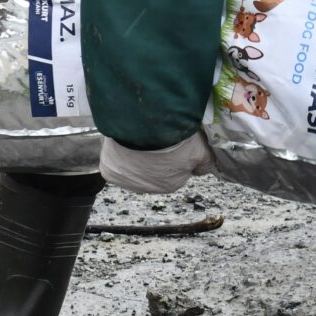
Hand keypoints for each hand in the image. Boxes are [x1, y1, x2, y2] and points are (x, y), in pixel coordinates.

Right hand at [99, 131, 213, 193]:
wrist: (149, 127)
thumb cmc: (178, 136)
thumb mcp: (202, 149)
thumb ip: (205, 163)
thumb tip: (202, 170)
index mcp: (172, 184)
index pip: (174, 171)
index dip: (173, 153)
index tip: (171, 139)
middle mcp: (148, 188)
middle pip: (151, 169)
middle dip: (152, 155)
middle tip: (154, 135)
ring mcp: (127, 181)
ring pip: (130, 165)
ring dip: (132, 153)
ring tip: (138, 134)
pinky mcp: (109, 171)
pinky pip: (113, 161)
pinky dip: (115, 151)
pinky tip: (122, 139)